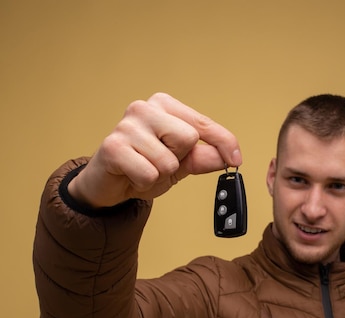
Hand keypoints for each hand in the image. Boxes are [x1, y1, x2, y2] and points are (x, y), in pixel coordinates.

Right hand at [68, 93, 242, 207]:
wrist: (107, 184)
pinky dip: (144, 183)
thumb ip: (202, 158)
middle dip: (178, 160)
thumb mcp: (180, 163)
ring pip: (168, 161)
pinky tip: (130, 174)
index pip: (202, 123)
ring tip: (143, 169)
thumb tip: (226, 156)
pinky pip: (149, 174)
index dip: (223, 142)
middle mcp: (144, 108)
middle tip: (158, 162)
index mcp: (163, 106)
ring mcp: (127, 125)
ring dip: (159, 175)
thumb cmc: (142, 167)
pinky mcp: (113, 147)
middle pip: (188, 139)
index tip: (236, 159)